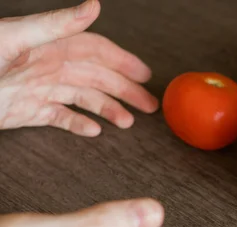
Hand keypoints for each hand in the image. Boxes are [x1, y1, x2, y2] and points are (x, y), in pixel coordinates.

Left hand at [0, 0, 157, 135]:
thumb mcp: (14, 39)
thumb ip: (55, 24)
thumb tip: (93, 6)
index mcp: (47, 46)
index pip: (95, 51)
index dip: (122, 61)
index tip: (145, 75)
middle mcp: (47, 66)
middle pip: (95, 77)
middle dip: (125, 90)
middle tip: (150, 105)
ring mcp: (38, 90)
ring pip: (83, 99)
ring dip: (108, 109)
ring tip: (127, 123)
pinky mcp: (27, 112)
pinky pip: (60, 118)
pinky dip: (78, 124)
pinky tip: (94, 131)